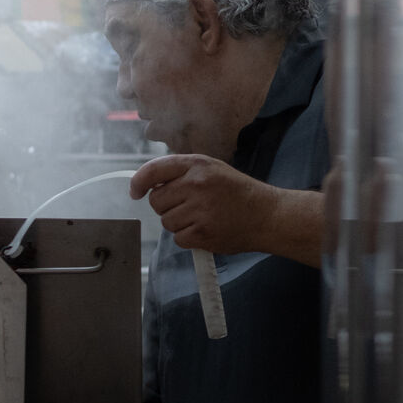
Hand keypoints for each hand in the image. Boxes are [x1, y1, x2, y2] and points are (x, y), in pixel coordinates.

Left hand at [130, 154, 276, 255]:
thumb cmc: (238, 192)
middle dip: (167, 206)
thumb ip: (183, 172)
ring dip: (179, 223)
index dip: (139, 182)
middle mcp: (196, 184)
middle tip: (188, 206)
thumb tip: (149, 184)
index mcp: (197, 164)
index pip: (154, 169)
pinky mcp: (202, 232)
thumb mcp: (213, 169)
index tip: (135, 191)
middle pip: (157, 200)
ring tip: (202, 217)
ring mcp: (199, 209)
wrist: (266, 215)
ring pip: (166, 221)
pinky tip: (206, 229)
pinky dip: (188, 237)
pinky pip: (178, 238)